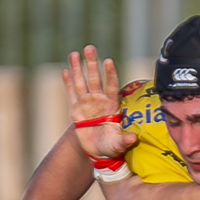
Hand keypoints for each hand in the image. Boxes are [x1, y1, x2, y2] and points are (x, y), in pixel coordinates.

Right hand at [64, 46, 135, 163]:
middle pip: (95, 79)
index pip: (112, 86)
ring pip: (82, 82)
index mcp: (111, 106)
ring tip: (75, 53)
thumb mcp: (118, 145)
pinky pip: (71, 93)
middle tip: (90, 48)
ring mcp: (86, 104)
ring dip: (78, 68)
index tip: (109, 61)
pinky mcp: (75, 110)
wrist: (98, 151)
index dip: (110, 74)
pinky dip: (68, 82)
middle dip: (92, 63)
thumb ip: (125, 141)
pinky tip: (65, 70)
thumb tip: (134, 139)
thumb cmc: (111, 146)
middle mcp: (99, 101)